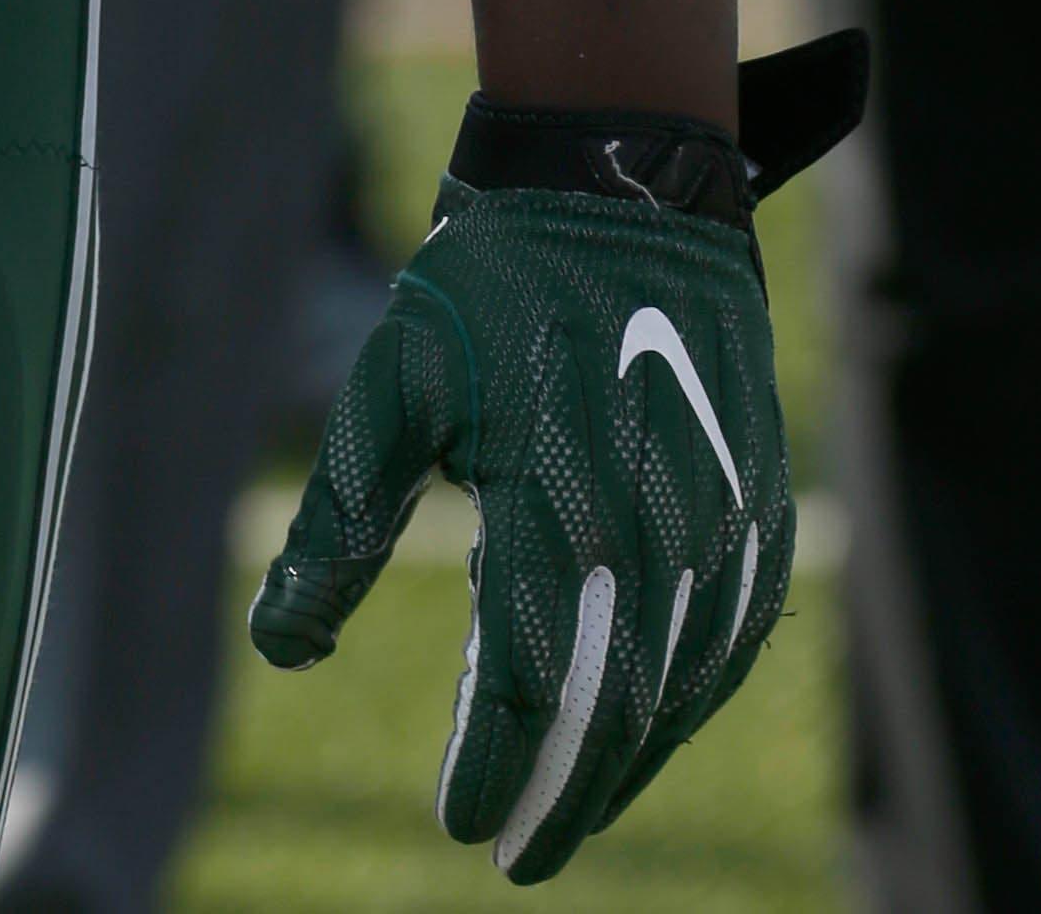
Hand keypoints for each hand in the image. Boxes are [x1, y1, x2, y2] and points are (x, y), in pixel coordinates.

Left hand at [248, 180, 788, 880]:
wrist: (623, 191)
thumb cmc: (489, 286)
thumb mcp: (392, 388)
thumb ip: (340, 523)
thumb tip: (279, 646)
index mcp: (553, 500)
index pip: (529, 683)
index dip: (494, 768)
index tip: (458, 828)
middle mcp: (652, 527)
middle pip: (610, 711)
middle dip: (559, 797)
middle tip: (510, 855)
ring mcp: (721, 524)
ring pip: (678, 690)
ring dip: (623, 765)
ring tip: (564, 814)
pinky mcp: (761, 510)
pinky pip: (727, 640)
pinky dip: (683, 703)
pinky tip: (641, 730)